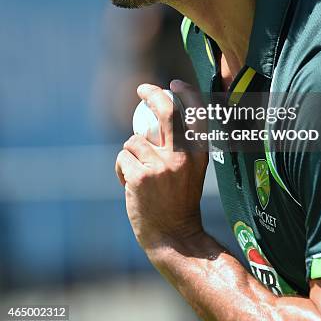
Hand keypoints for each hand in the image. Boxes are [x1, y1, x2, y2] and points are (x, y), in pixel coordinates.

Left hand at [115, 80, 207, 251]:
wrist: (173, 235)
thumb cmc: (178, 201)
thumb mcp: (190, 171)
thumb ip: (179, 147)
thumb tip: (159, 117)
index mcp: (199, 154)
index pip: (196, 115)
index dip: (186, 94)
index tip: (174, 84)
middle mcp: (183, 156)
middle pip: (166, 112)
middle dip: (153, 94)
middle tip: (142, 89)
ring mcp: (161, 166)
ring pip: (134, 141)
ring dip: (130, 154)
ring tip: (138, 175)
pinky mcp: (140, 176)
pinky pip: (122, 157)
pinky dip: (120, 169)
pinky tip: (130, 185)